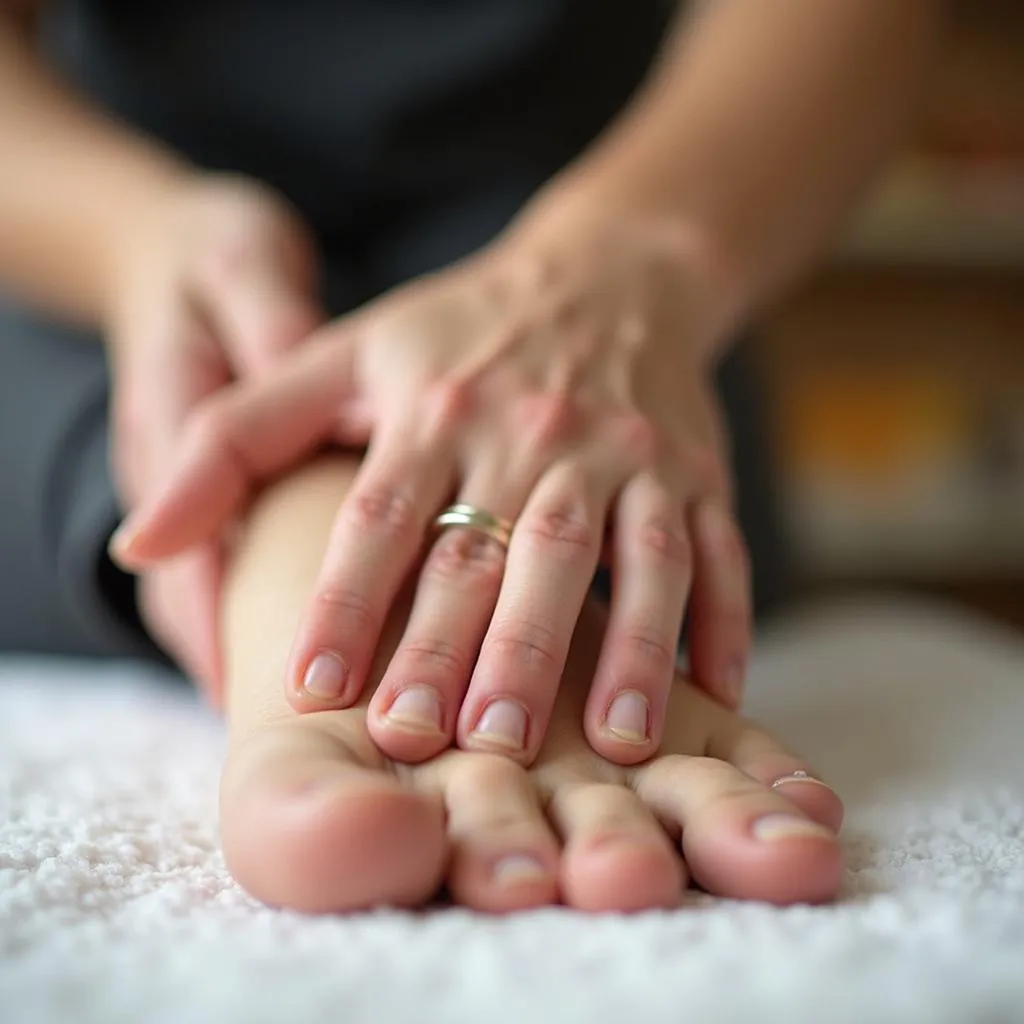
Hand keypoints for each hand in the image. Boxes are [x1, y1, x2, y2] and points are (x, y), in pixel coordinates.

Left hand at [111, 206, 750, 759]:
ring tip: (607, 745)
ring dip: (619, 651)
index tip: (312, 689)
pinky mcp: (697, 475)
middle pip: (505, 551)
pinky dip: (722, 623)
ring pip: (626, 558)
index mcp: (437, 408)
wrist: (608, 276)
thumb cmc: (462, 333)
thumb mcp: (341, 355)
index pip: (385, 511)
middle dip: (477, 651)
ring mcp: (628, 456)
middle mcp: (535, 435)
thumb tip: (140, 542)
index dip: (348, 598)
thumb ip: (234, 438)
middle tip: (448, 744)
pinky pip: (718, 551)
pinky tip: (715, 694)